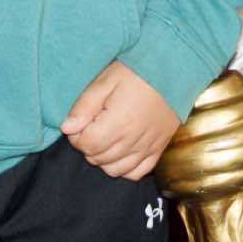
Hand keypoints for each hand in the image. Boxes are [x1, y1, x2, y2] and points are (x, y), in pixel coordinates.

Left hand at [60, 61, 179, 180]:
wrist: (174, 68)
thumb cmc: (138, 71)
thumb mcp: (106, 80)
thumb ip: (84, 106)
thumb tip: (68, 128)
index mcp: (119, 122)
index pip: (86, 144)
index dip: (77, 134)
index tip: (82, 120)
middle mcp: (133, 140)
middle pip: (98, 158)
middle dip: (89, 144)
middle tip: (94, 124)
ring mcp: (148, 147)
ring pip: (115, 169)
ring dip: (104, 157)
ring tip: (106, 137)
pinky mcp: (159, 149)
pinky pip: (137, 173)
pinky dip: (125, 167)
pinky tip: (121, 151)